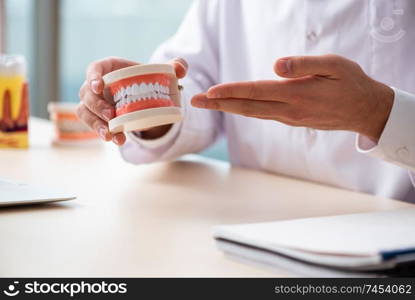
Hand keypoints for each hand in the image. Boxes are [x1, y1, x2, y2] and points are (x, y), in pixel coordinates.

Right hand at [77, 57, 187, 145]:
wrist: (147, 98)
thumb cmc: (150, 80)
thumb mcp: (164, 72)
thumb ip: (176, 66)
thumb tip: (180, 69)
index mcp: (109, 68)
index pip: (94, 68)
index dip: (93, 76)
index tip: (99, 86)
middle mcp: (97, 85)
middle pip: (87, 93)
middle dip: (96, 105)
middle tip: (110, 115)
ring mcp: (94, 103)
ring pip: (85, 112)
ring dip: (95, 124)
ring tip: (110, 134)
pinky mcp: (97, 118)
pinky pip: (93, 125)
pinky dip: (102, 133)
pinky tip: (117, 140)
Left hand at [191, 54, 393, 140]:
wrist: (364, 110)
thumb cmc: (351, 84)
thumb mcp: (334, 66)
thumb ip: (304, 65)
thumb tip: (275, 66)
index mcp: (296, 94)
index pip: (255, 92)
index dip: (231, 91)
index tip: (210, 91)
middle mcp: (288, 110)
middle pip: (246, 106)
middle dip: (219, 103)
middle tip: (195, 101)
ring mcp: (289, 118)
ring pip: (252, 113)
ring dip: (228, 108)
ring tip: (209, 104)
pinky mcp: (291, 120)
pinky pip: (263, 115)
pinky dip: (244, 110)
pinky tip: (235, 107)